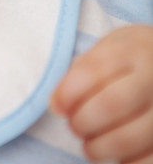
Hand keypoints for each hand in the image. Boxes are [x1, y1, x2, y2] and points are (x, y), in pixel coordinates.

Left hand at [50, 24, 152, 162]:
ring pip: (126, 139)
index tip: (58, 106)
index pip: (92, 71)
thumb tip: (56, 105)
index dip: (68, 92)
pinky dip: (123, 161)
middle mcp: (151, 79)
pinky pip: (145, 161)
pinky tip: (117, 152)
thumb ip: (82, 70)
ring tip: (92, 143)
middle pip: (109, 105)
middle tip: (75, 125)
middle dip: (81, 121)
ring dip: (97, 147)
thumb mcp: (111, 47)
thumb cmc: (135, 57)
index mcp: (131, 51)